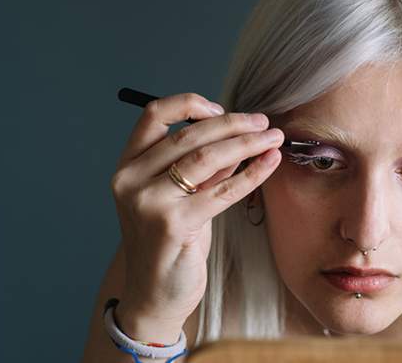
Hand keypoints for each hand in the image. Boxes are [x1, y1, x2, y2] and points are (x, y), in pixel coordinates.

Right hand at [110, 92, 283, 333]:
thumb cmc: (170, 243)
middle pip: (188, 134)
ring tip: (273, 138)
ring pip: (206, 157)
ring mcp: (149, 202)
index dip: (190, 104)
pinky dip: (252, 173)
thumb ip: (204, 165)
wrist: (155, 295)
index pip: (154, 115)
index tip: (221, 108)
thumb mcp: (181, 195)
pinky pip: (222, 190)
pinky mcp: (173, 225)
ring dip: (246, 143)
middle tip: (264, 122)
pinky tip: (270, 162)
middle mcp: (131, 180)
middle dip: (233, 124)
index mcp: (128, 165)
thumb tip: (240, 132)